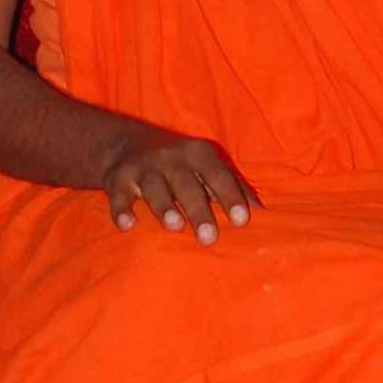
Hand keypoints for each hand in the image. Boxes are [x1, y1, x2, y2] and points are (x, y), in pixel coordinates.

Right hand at [103, 127, 258, 242]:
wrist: (127, 144)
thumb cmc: (181, 165)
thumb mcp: (206, 167)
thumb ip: (233, 187)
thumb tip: (265, 215)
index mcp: (199, 154)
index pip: (218, 175)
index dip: (230, 196)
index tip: (242, 220)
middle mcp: (171, 157)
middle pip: (187, 184)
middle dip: (198, 210)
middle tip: (209, 238)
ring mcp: (144, 167)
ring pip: (154, 187)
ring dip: (164, 207)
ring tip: (175, 226)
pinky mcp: (118, 179)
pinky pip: (119, 195)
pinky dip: (121, 209)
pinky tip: (127, 225)